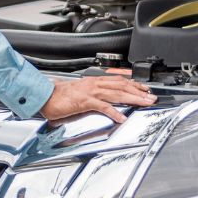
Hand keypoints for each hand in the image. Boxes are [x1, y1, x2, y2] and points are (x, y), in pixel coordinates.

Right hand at [38, 76, 156, 123]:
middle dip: (139, 91)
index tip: (145, 88)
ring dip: (133, 99)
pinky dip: (114, 112)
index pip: (119, 80)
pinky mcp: (85, 101)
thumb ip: (93, 95)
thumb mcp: (80, 92)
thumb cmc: (60, 96)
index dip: (134, 84)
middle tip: (152, 97)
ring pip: (117, 93)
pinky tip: (122, 117)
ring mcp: (90, 92)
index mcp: (94, 81)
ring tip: (145, 103)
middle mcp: (94, 84)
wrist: (45, 96)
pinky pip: (103, 106)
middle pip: (122, 86)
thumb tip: (103, 100)